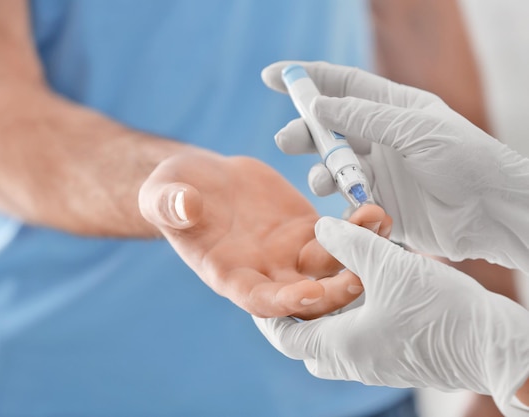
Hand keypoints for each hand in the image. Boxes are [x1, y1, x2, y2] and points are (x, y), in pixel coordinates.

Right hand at [139, 150, 390, 318]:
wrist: (200, 180)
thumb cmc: (174, 192)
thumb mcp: (164, 195)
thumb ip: (171, 205)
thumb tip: (184, 206)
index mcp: (230, 276)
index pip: (261, 300)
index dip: (285, 301)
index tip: (311, 293)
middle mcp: (265, 273)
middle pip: (307, 296)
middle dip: (336, 291)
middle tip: (363, 275)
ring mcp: (290, 253)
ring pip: (331, 266)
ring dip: (359, 254)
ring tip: (379, 226)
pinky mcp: (307, 229)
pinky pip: (339, 235)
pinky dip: (359, 228)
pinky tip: (377, 211)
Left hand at [254, 217, 528, 414]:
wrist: (497, 347)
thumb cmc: (442, 311)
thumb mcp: (388, 266)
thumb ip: (350, 243)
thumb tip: (321, 227)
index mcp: (340, 346)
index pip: (284, 337)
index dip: (269, 314)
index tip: (266, 290)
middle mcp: (354, 362)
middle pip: (307, 344)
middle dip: (297, 317)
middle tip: (297, 287)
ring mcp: (378, 366)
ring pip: (337, 342)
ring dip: (329, 315)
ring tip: (331, 280)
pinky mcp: (401, 361)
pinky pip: (363, 342)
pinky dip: (355, 318)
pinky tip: (370, 288)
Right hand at [262, 61, 528, 272]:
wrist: (491, 212)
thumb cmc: (465, 159)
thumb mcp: (415, 129)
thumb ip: (365, 117)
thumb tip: (318, 106)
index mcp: (392, 107)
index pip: (342, 85)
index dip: (307, 79)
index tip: (272, 77)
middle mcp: (381, 137)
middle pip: (329, 128)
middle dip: (304, 132)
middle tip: (285, 140)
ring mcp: (379, 171)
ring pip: (333, 167)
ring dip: (322, 172)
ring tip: (324, 181)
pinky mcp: (379, 203)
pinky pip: (347, 200)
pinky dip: (339, 202)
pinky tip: (345, 205)